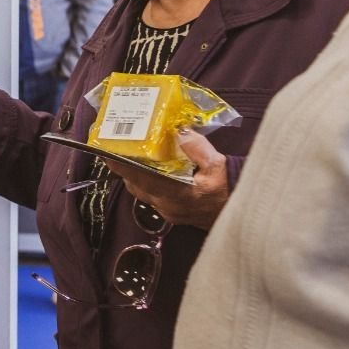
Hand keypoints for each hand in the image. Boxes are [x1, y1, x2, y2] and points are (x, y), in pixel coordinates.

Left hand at [104, 130, 229, 229]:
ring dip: (134, 174)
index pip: (137, 177)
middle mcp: (166, 205)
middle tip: (118, 147)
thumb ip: (198, 148)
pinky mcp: (171, 213)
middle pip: (134, 184)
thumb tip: (180, 132)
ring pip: (141, 191)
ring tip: (131, 155)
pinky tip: (151, 169)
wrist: (243, 215)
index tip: (105, 151)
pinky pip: (151, 196)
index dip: (119, 164)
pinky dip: (146, 182)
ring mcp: (167, 211)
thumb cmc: (231, 190)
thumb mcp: (219, 165)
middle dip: (124, 166)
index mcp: (175, 193)